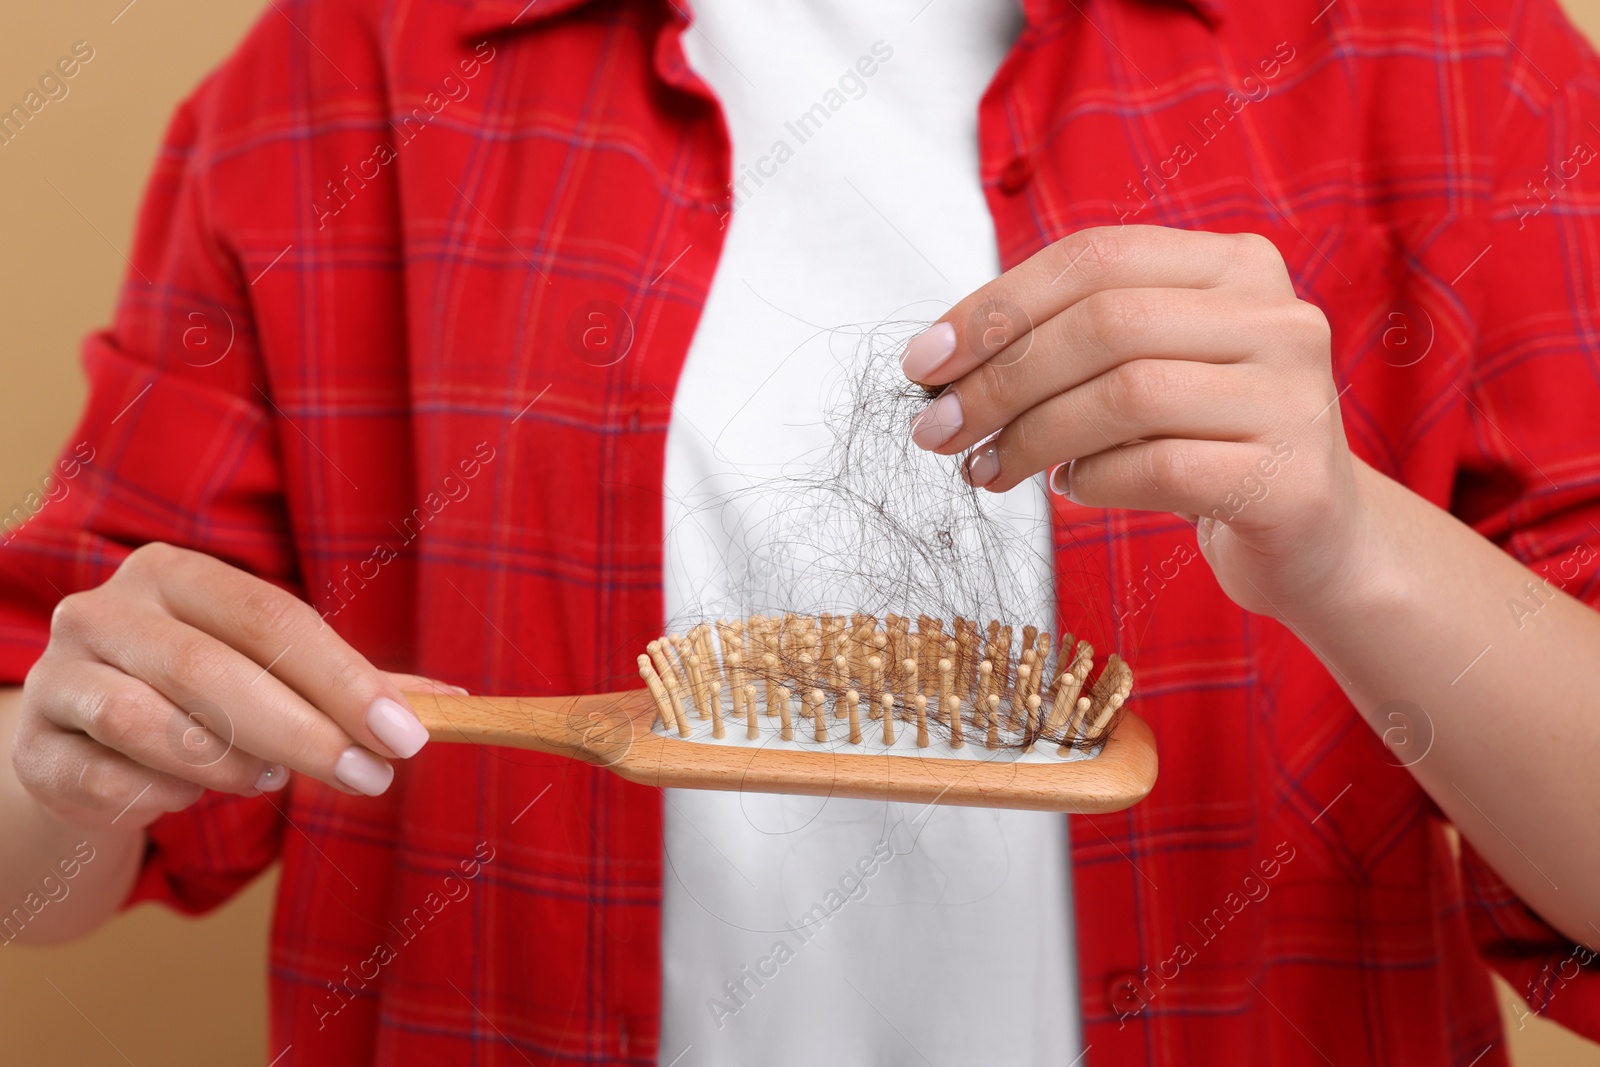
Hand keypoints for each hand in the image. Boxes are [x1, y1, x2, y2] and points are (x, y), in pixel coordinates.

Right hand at [11, 543, 459, 829]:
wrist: (85, 751)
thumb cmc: (199, 701)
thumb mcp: (274, 676)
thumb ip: (357, 684)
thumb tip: (453, 705)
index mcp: (174, 573)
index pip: (272, 617)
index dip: (344, 678)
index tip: (406, 735)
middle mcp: (104, 610)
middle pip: (214, 670)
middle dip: (305, 732)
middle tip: (369, 778)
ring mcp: (58, 677)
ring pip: (152, 726)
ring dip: (232, 765)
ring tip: (270, 778)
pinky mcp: (34, 748)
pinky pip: (111, 783)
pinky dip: (167, 798)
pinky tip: (188, 793)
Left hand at [902, 225, 1372, 621]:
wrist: (1316, 538)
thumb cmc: (1205, 445)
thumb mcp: (1144, 370)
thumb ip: (1069, 343)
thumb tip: (941, 361)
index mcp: (1234, 266)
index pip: (1093, 258)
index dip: (996, 306)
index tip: (923, 362)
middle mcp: (1277, 316)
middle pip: (1104, 322)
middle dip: (1000, 378)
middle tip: (939, 430)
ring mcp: (1294, 396)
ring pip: (1126, 395)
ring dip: (1032, 437)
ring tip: (989, 469)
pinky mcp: (1293, 480)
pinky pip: (1158, 468)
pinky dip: (1091, 481)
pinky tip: (1069, 489)